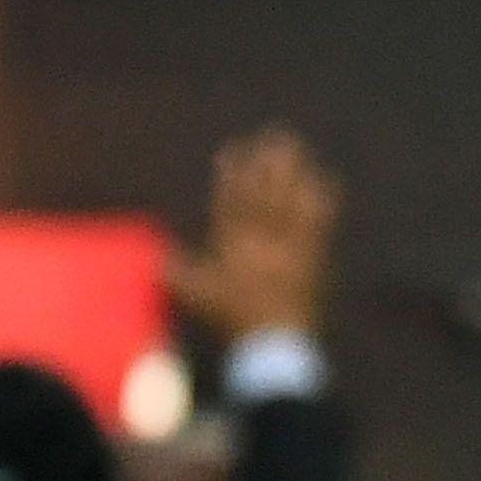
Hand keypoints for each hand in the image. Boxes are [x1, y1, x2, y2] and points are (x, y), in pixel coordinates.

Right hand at [172, 125, 338, 340]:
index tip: (233, 150)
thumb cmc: (231, 321)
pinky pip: (320, 220)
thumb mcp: (194, 298)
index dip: (232, 173)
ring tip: (295, 148)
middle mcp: (262, 237)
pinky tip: (326, 180)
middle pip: (265, 189)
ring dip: (294, 170)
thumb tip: (153, 258)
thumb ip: (175, 273)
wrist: (273, 345)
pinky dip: (323, 199)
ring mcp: (290, 245)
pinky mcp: (313, 256)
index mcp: (232, 242)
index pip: (231, 199)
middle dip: (267, 161)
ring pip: (292, 197)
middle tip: (272, 134)